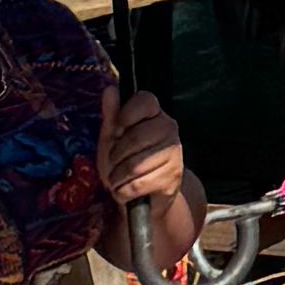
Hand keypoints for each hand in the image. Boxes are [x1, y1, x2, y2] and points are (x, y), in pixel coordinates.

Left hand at [94, 83, 190, 215]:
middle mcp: (169, 129)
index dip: (126, 115)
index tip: (118, 129)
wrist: (146, 195)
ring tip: (119, 178)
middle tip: (114, 162)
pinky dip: (123, 191)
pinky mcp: (172, 178)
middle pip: (135, 137)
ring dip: (117, 177)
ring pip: (134, 165)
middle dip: (115, 156)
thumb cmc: (126, 161)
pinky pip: (137, 184)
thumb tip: (110, 89)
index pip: (145, 100)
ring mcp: (174, 154)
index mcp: (155, 114)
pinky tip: (126, 189)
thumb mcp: (113, 138)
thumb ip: (112, 114)